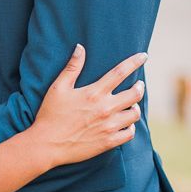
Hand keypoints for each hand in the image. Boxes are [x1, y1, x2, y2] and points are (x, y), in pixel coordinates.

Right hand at [32, 44, 146, 168]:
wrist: (47, 144)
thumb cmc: (50, 114)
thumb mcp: (58, 88)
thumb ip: (71, 67)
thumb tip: (80, 47)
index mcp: (94, 93)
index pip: (120, 72)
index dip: (134, 62)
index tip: (143, 56)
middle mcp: (105, 108)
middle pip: (135, 93)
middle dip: (139, 87)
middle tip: (138, 85)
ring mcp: (109, 126)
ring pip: (135, 114)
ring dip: (135, 107)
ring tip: (132, 105)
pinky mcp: (109, 141)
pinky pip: (130, 133)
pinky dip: (130, 127)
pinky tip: (125, 124)